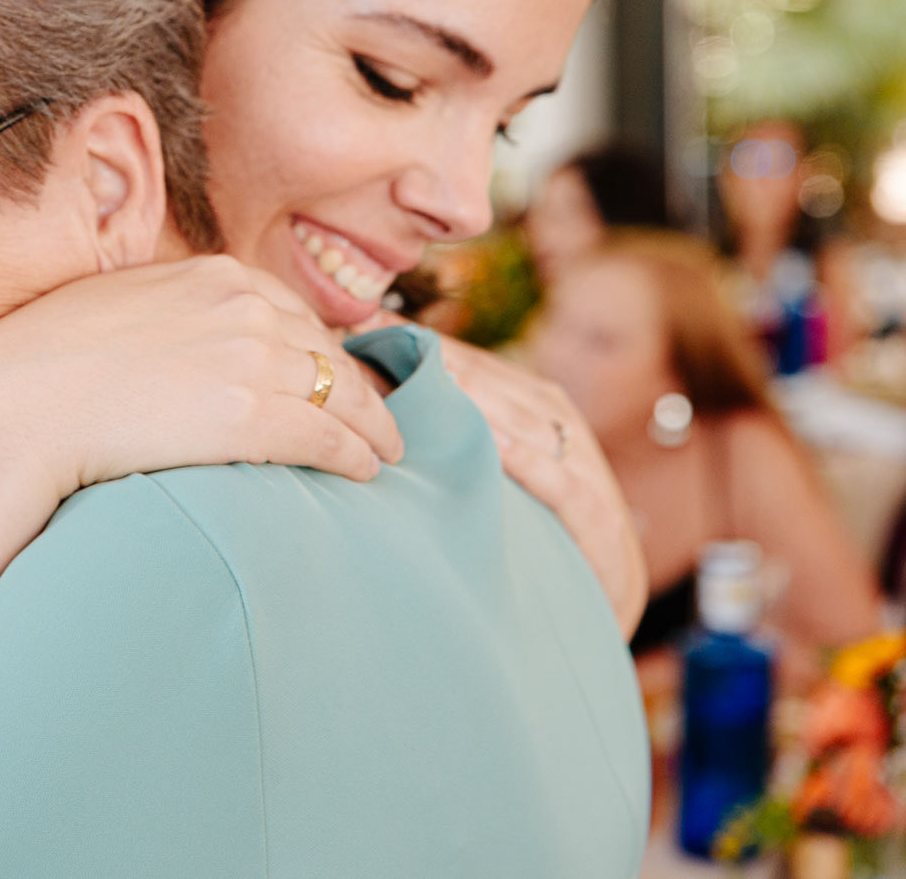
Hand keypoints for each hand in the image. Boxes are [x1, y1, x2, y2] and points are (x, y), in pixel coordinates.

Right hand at [0, 253, 404, 501]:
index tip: (325, 370)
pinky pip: (328, 437)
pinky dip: (355, 454)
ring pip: (339, 394)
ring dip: (368, 425)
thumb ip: (164, 313)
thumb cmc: (43, 364)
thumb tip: (174, 344)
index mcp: (210, 273)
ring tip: (381, 449)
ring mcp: (252, 359)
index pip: (288, 309)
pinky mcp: (252, 417)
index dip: (315, 347)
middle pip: (324, 349)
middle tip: (370, 416)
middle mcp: (242, 306)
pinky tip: (363, 470)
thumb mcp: (113, 306)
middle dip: (350, 384)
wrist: (16, 405)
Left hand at [423, 326, 646, 636]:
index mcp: (554, 446)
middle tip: (412, 346)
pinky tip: (497, 445)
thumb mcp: (485, 513)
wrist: (564, 656)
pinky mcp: (609, 543)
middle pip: (525, 398)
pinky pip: (574, 493)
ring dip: (496, 402)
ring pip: (550, 433)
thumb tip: (382, 416)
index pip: (505, 385)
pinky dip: (537, 466)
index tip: (401, 335)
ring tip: (444, 378)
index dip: (456, 358)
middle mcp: (580, 461)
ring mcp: (600, 500)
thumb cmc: (515, 576)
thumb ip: (456, 464)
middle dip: (467, 369)